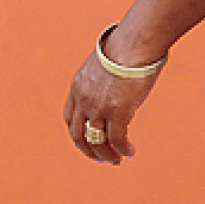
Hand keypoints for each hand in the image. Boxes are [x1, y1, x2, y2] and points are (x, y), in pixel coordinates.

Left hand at [62, 29, 159, 165]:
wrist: (134, 43)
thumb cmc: (126, 49)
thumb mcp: (102, 65)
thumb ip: (101, 82)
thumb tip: (113, 91)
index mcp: (78, 86)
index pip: (70, 118)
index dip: (77, 133)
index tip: (87, 142)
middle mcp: (83, 99)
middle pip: (78, 134)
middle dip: (89, 150)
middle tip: (101, 158)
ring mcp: (98, 107)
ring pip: (97, 141)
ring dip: (107, 154)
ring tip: (117, 160)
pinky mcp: (117, 112)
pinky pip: (117, 140)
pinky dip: (123, 149)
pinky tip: (130, 151)